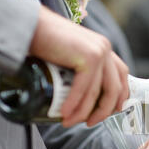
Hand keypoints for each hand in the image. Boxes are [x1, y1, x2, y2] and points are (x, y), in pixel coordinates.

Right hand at [29, 6, 128, 127]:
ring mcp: (99, 52)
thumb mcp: (69, 57)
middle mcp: (104, 48)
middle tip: (89, 122)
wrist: (27, 25)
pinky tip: (65, 113)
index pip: (121, 76)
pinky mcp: (88, 56)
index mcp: (103, 48)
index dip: (120, 96)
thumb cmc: (43, 42)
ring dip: (84, 112)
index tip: (111, 113)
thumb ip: (79, 70)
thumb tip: (80, 99)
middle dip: (103, 110)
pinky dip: (74, 104)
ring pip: (98, 92)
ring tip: (70, 122)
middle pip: (114, 88)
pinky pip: (84, 89)